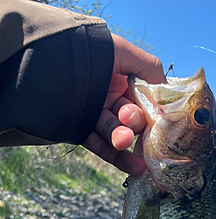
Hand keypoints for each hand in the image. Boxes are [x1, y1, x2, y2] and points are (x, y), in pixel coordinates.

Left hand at [83, 34, 165, 174]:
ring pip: (116, 132)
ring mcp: (94, 114)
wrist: (47, 64)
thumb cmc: (87, 52)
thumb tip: (167, 89)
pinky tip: (135, 167)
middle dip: (134, 124)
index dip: (152, 111)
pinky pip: (101, 146)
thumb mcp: (121, 51)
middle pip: (131, 118)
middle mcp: (108, 96)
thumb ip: (149, 68)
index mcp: (119, 78)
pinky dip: (118, 157)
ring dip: (124, 141)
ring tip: (128, 147)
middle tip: (130, 124)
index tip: (160, 121)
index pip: (143, 100)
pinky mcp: (81, 130)